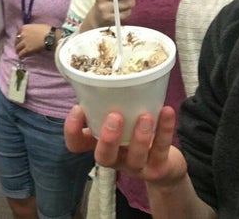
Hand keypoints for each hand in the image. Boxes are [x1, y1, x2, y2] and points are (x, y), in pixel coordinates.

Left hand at [15, 23, 49, 57]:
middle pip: (16, 41)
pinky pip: (21, 54)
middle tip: (19, 47)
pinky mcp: (27, 50)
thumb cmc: (46, 30)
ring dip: (18, 51)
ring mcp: (24, 42)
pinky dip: (21, 56)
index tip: (20, 40)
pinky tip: (21, 57)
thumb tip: (32, 32)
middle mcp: (22, 34)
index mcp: (24, 28)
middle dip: (17, 44)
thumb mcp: (36, 26)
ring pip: (17, 48)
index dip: (18, 37)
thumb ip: (31, 29)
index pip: (18, 33)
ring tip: (19, 53)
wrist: (50, 36)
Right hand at [64, 105, 187, 187]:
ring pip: (135, 157)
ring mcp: (136, 166)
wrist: (163, 164)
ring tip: (145, 115)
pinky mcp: (158, 168)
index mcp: (99, 144)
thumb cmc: (133, 133)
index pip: (76, 145)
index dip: (72, 131)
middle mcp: (115, 158)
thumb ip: (107, 103)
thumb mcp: (117, 119)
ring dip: (140, 136)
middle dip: (108, 138)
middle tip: (115, 116)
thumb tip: (96, 70)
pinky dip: (165, 130)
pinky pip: (161, 149)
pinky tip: (167, 111)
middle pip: (103, 157)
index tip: (78, 108)